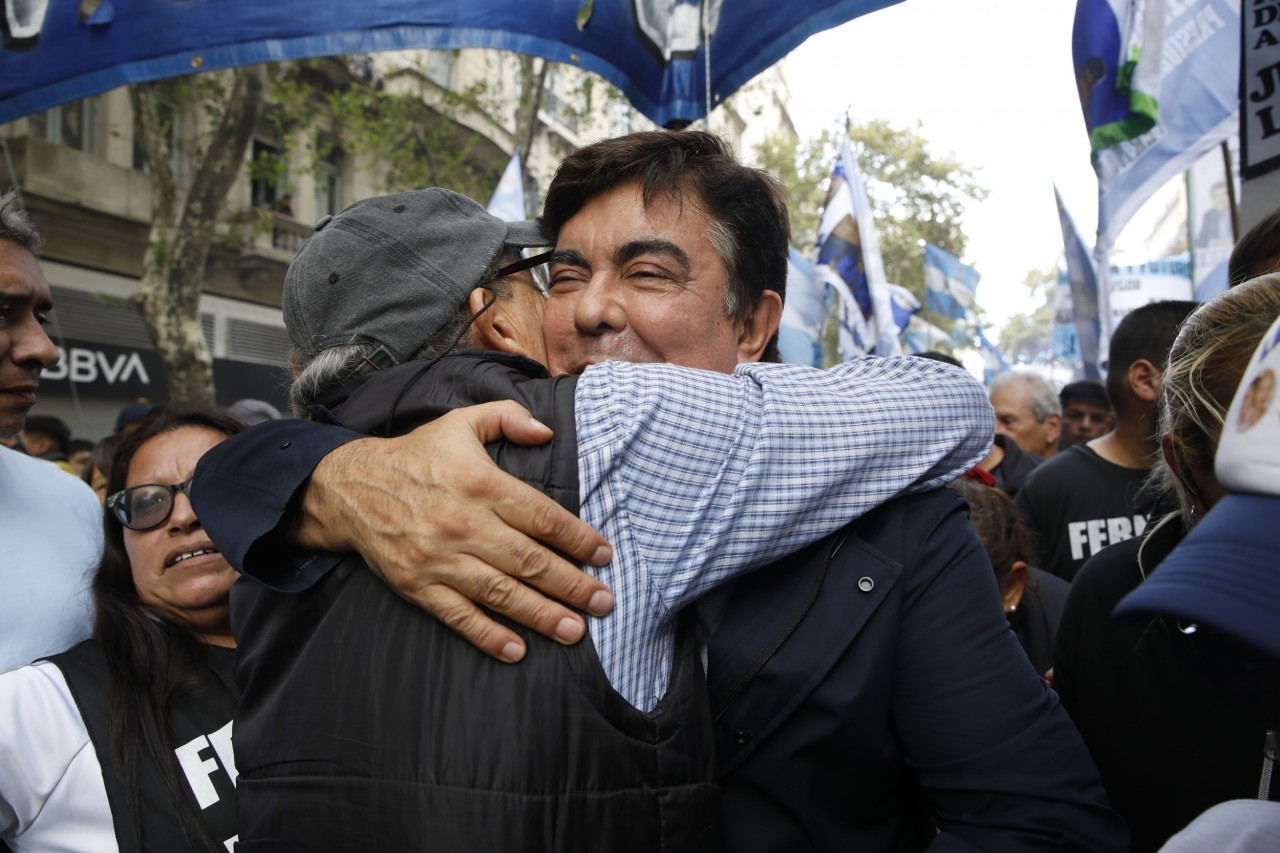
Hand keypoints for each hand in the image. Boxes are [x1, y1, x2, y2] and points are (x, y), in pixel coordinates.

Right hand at [293, 401, 613, 661]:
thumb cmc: (417, 456)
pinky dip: (488, 635)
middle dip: (572, 585)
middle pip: (529, 561)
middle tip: (604, 602)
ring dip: (541, 615)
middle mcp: (464, 524)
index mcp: (480, 484)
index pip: (542, 516)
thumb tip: (547, 432)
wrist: (351, 487)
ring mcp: (440, 559)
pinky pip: (458, 616)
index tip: (604, 555)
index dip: (578, 538)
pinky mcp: (418, 585)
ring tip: (575, 631)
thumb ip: (508, 418)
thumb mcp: (461, 422)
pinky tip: (518, 650)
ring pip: (500, 593)